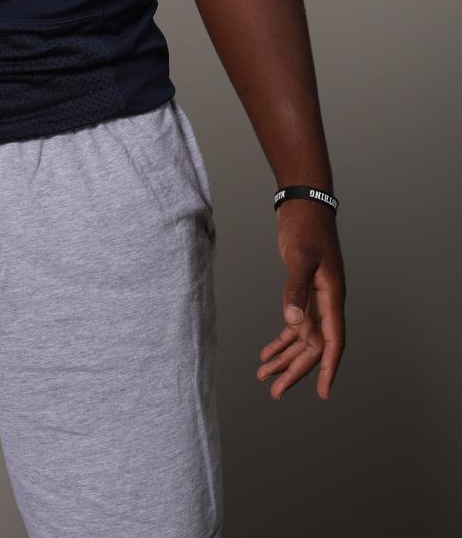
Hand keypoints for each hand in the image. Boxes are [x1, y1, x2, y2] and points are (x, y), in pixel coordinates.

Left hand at [257, 201, 346, 400]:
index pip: (332, 341)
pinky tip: (267, 352)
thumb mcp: (298, 258)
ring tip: (265, 376)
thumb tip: (292, 323)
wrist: (304, 205)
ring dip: (285, 358)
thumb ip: (295, 289)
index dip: (328, 368)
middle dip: (296, 370)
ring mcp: (316, 299)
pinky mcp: (304, 292)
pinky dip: (282, 339)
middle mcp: (327, 303)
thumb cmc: (305, 228)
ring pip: (302, 339)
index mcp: (332, 297)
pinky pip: (295, 325)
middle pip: (314, 347)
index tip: (323, 393)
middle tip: (275, 392)